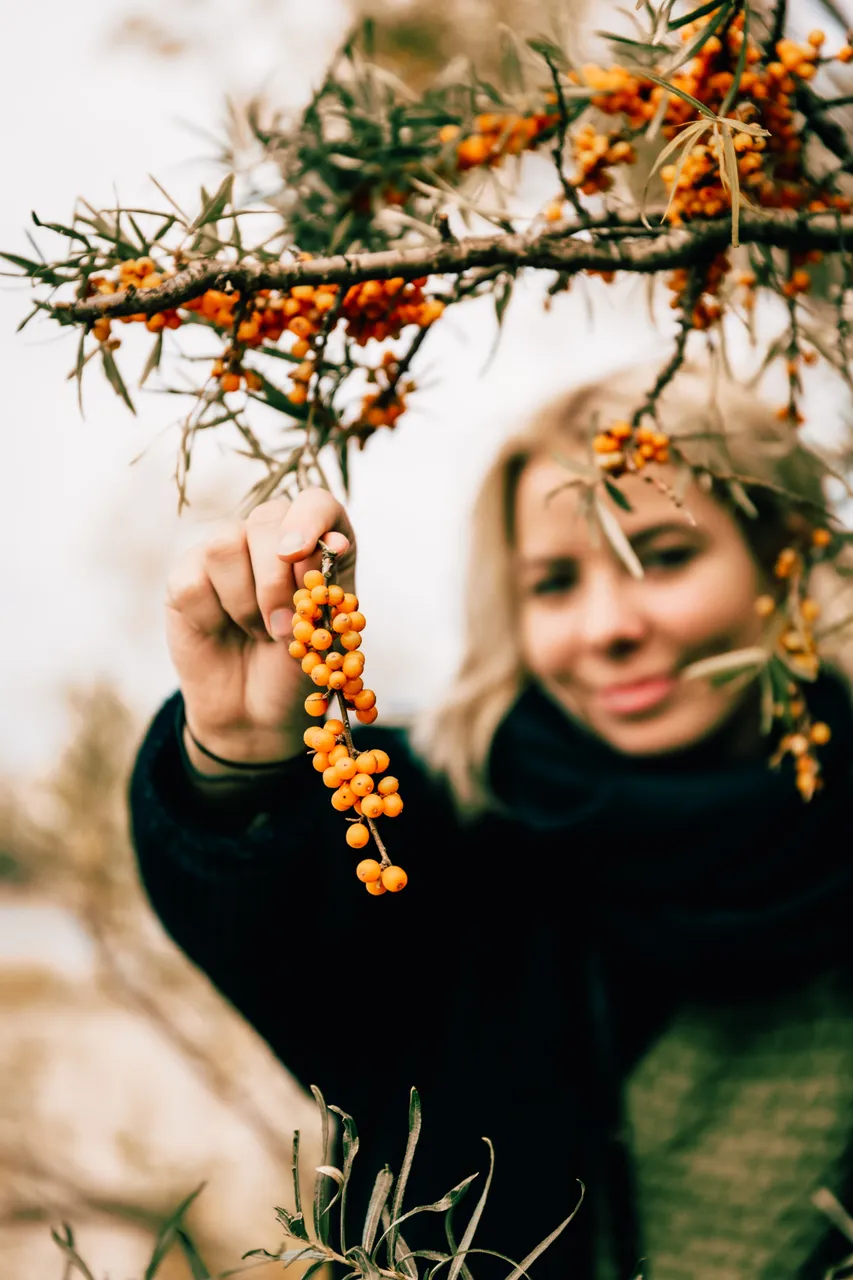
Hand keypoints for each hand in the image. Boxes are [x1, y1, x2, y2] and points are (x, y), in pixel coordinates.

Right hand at [164, 487, 355, 771]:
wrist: (258, 716)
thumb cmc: (300, 671)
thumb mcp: (329, 635)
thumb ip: (328, 588)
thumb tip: (333, 541)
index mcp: (318, 545)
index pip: (316, 504)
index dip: (309, 520)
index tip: (299, 552)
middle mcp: (271, 539)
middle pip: (268, 519)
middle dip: (276, 579)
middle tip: (284, 629)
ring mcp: (226, 555)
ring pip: (225, 545)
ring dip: (246, 602)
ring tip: (258, 633)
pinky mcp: (187, 578)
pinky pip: (194, 580)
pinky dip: (213, 616)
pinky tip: (222, 632)